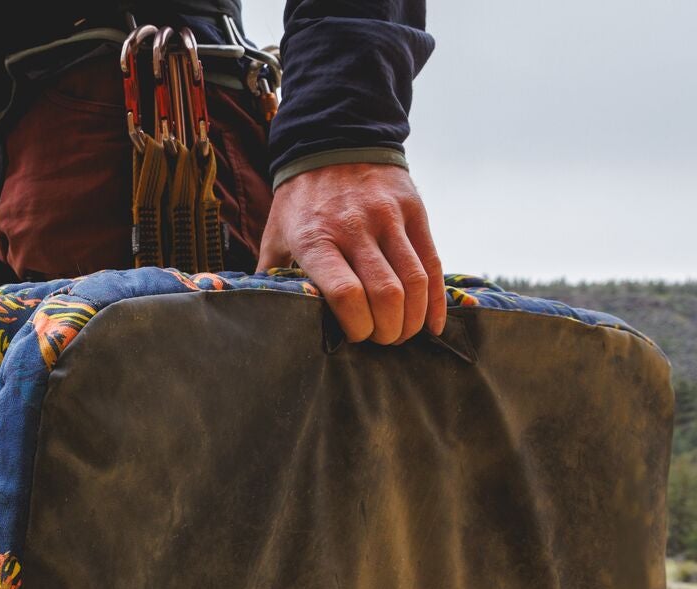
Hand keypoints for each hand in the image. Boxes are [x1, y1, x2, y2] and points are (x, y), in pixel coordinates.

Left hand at [257, 161, 444, 344]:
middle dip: (387, 330)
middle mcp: (354, 228)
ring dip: (412, 319)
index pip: (346, 293)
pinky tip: (431, 324)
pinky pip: (431, 263)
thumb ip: (271, 274)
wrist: (333, 140)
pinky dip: (435, 301)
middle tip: (382, 341)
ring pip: (413, 282)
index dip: (357, 325)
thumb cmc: (300, 200)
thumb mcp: (276, 233)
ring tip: (403, 333)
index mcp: (315, 239)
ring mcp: (388, 218)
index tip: (355, 335)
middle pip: (384, 294)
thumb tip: (262, 315)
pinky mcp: (413, 211)